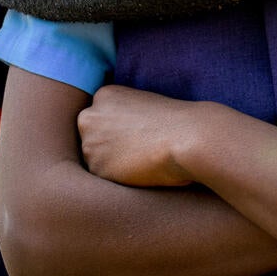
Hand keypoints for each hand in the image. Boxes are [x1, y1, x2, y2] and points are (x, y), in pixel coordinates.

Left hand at [78, 84, 203, 187]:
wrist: (187, 136)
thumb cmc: (176, 121)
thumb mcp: (144, 104)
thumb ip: (123, 115)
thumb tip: (118, 136)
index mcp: (103, 95)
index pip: (99, 118)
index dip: (117, 130)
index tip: (135, 135)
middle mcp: (89, 117)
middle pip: (91, 138)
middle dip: (108, 146)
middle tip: (136, 150)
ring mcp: (90, 143)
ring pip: (95, 160)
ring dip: (113, 164)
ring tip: (141, 160)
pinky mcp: (97, 169)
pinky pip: (103, 179)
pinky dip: (118, 180)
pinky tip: (139, 172)